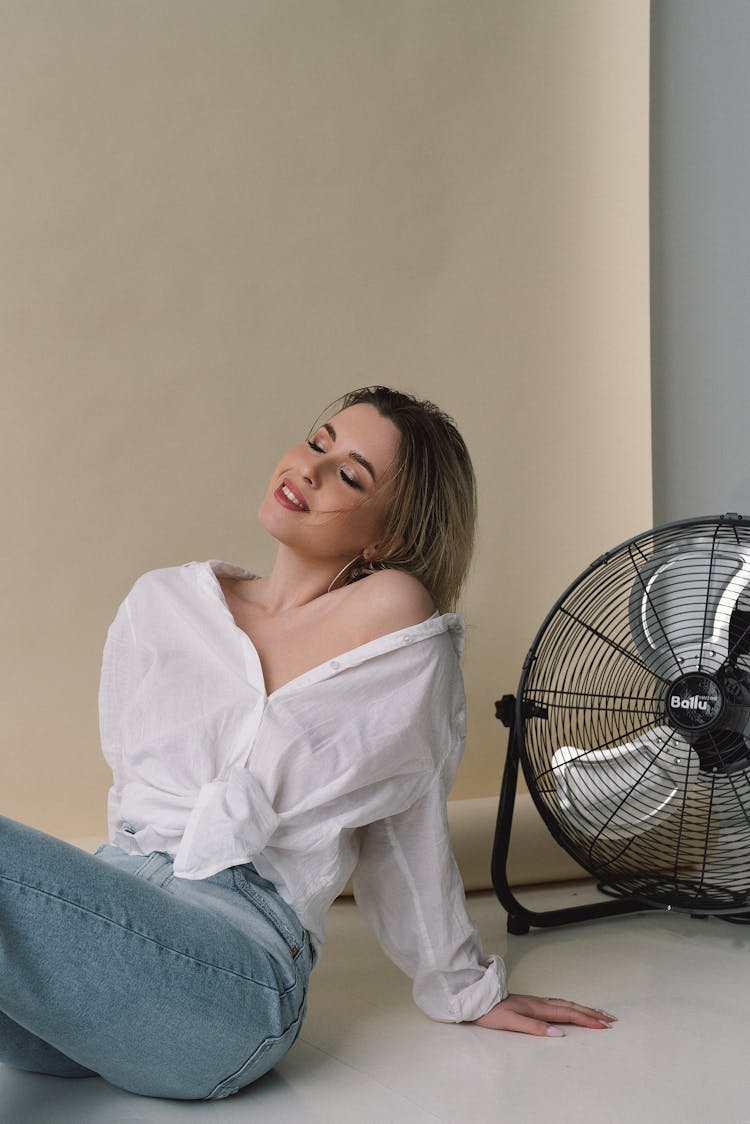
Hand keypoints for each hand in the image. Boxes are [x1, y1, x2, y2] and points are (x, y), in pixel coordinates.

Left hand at [472, 993, 616, 1037]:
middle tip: (610, 1019)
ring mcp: (537, 1003)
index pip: (569, 1013)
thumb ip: (535, 1028)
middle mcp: (541, 1003)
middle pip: (572, 1007)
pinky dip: (571, 1007)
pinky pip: (559, 1005)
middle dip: (592, 1013)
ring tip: (598, 1013)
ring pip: (567, 1004)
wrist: (479, 999)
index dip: (588, 1019)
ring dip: (584, 1009)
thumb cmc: (493, 1011)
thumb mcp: (512, 1022)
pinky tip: (572, 1010)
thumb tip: (558, 1034)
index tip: (604, 1025)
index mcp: (539, 1007)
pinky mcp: (532, 1004)